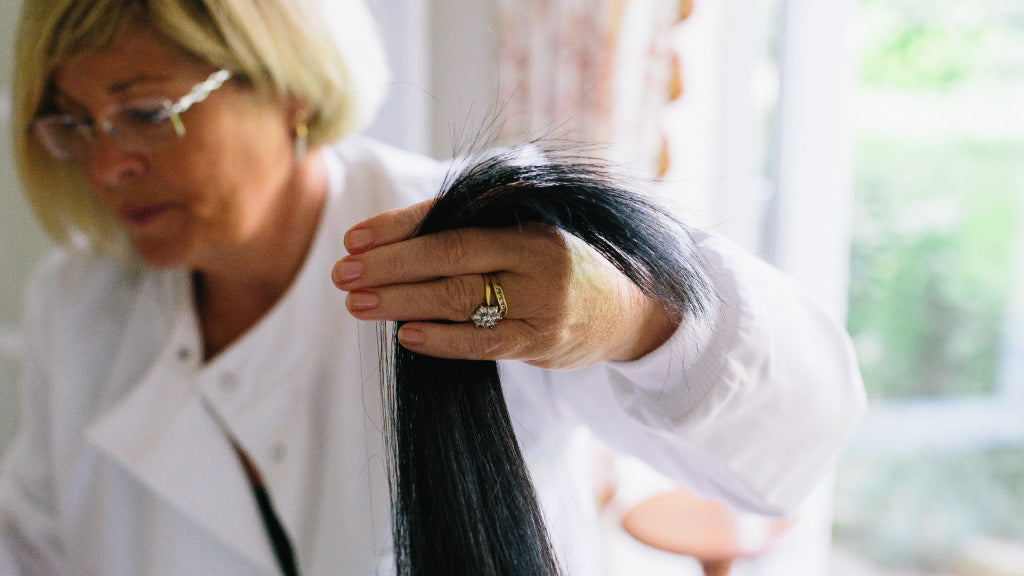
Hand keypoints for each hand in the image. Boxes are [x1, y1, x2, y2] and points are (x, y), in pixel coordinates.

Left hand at [332, 200, 678, 369]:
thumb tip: (394, 242)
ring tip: (356, 303)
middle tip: (342, 272)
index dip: (399, 227)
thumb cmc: (560, 265)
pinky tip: (405, 335)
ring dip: (401, 302)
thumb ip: (476, 230)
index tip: (354, 237)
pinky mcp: (541, 343)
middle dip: (389, 265)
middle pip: (449, 257)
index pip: (451, 220)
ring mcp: (541, 303)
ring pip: (459, 300)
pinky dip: (442, 339)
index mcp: (528, 220)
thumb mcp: (528, 234)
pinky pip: (483, 342)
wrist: (626, 309)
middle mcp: (536, 256)